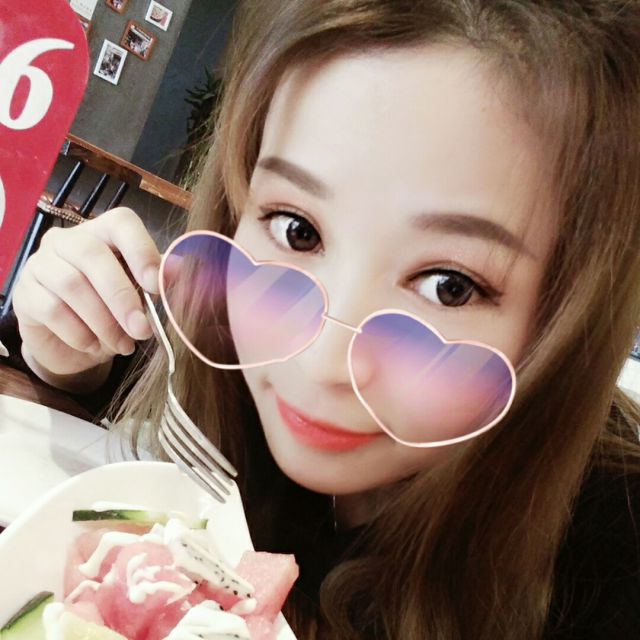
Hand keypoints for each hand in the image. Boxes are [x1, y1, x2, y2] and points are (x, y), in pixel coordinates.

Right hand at [12, 207, 160, 385]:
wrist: (74, 344)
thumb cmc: (112, 310)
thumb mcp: (139, 296)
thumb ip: (157, 280)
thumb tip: (181, 270)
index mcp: (103, 232)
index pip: (121, 223)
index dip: (141, 250)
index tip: (155, 285)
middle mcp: (67, 240)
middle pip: (92, 255)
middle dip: (122, 297)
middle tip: (143, 329)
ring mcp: (40, 264)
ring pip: (72, 285)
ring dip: (104, 321)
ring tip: (124, 345)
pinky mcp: (24, 294)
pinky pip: (52, 310)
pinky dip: (79, 333)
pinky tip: (95, 346)